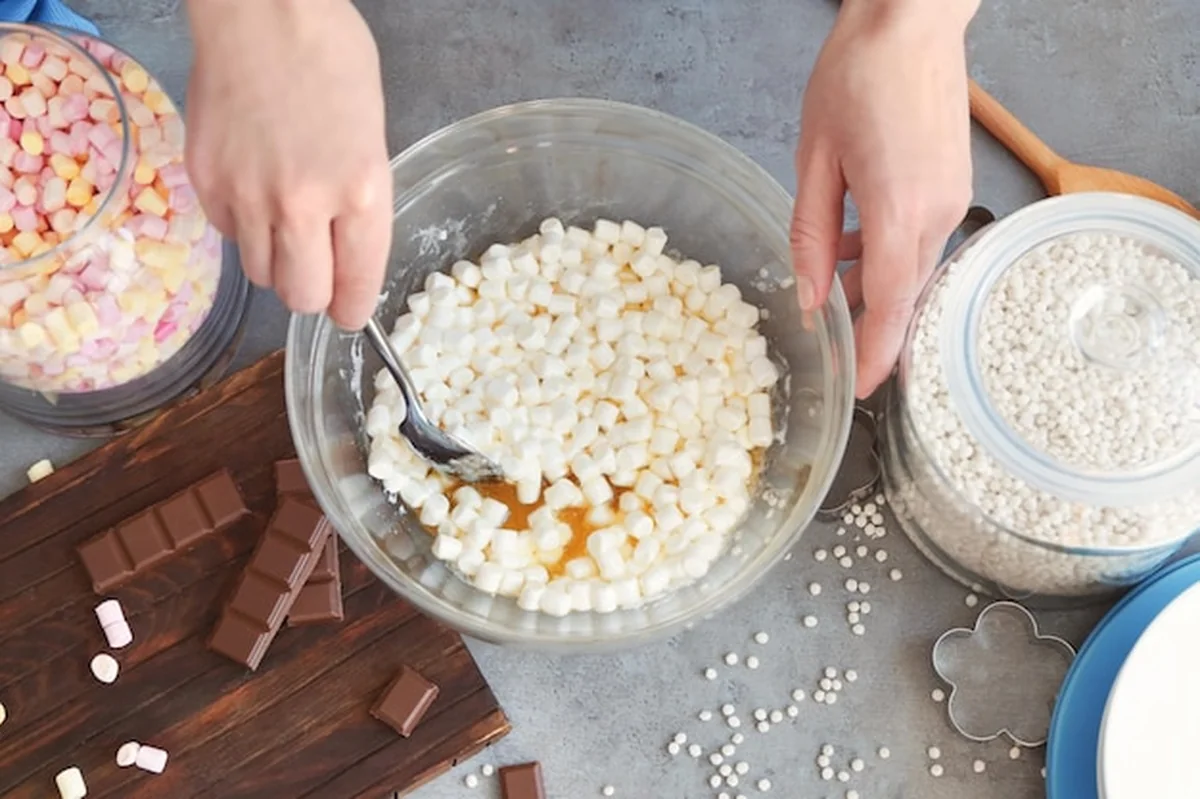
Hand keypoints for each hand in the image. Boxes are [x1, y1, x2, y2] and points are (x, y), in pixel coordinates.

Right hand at [185, 0, 391, 328]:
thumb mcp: (372, 138)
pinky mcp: (204, 181)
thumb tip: (346, 255)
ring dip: (276, 260)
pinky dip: (240, 225)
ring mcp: (247, 195)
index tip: (350, 312)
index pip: (355, 289)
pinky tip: (252, 186)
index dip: (353, 310)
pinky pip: (226, 234)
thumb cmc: (331, 59)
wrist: (262, 11)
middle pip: (301, 298)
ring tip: (284, 218)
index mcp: (360, 193)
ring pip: (261, 273)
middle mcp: (303, 205)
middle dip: (313, 293)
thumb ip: (360, 203)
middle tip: (318, 271)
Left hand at [791, 0, 977, 397]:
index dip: (878, 353)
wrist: (911, 21)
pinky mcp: (955, 184)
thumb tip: (813, 294)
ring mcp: (953, 196)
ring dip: (877, 289)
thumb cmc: (858, 76)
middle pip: (906, 292)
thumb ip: (812, 234)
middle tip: (841, 353)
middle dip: (874, 328)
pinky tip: (855, 249)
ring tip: (836, 295)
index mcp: (898, 206)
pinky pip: (922, 239)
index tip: (863, 389)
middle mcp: (937, 209)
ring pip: (914, 267)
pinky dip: (890, 257)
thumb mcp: (815, 159)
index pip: (892, 302)